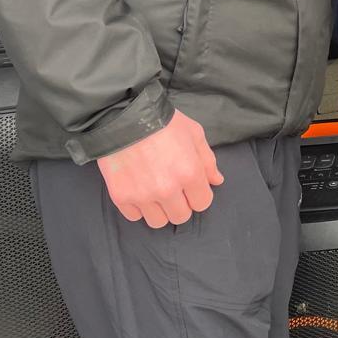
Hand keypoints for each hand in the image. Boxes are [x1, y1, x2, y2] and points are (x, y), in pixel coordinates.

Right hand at [96, 109, 222, 226]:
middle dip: (181, 204)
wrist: (124, 116)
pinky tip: (139, 190)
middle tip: (174, 189)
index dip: (199, 195)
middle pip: (181, 217)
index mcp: (189, 173)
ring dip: (160, 209)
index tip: (192, 187)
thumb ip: (208, 160)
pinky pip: (135, 217)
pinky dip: (138, 207)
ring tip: (156, 191)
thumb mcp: (194, 133)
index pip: (202, 203)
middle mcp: (167, 189)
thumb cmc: (164, 122)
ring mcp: (142, 195)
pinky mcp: (121, 197)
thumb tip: (217, 181)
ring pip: (158, 222)